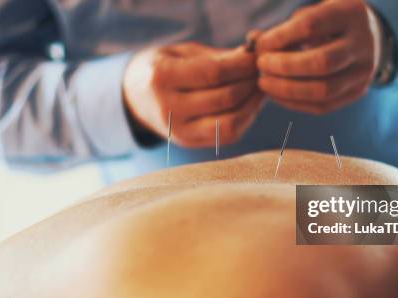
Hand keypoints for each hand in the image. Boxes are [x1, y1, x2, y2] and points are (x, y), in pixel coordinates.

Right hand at [123, 42, 264, 147]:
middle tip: (263, 71)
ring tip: (259, 88)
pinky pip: (227, 136)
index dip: (242, 65)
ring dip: (252, 105)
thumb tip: (253, 55)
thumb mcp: (184, 53)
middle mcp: (168, 108)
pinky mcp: (189, 143)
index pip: (213, 73)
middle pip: (224, 99)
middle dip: (250, 83)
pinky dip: (245, 119)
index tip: (256, 56)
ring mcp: (178, 131)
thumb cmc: (166, 66)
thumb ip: (218, 56)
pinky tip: (250, 104)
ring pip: (229, 124)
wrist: (135, 97)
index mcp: (162, 77)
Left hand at [255, 0, 383, 114]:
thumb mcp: (311, 13)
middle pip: (321, 63)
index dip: (281, 38)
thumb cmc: (327, 22)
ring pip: (323, 90)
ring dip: (286, 90)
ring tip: (264, 83)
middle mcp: (363, 44)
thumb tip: (253, 42)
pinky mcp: (357, 92)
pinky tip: (276, 95)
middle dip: (284, 67)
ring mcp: (364, 71)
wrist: (367, 36)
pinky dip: (295, 103)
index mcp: (351, 13)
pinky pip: (323, 106)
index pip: (311, 27)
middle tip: (261, 66)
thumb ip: (283, 27)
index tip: (260, 45)